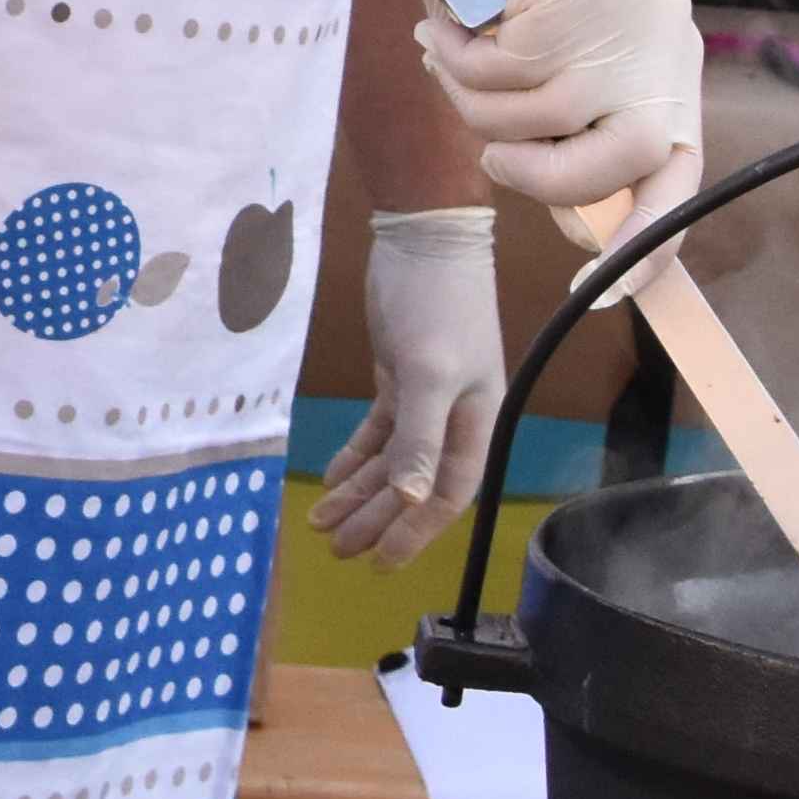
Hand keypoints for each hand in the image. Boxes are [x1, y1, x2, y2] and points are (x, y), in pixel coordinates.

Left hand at [313, 209, 506, 561]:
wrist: (424, 236)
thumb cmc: (437, 304)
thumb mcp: (428, 371)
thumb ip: (421, 436)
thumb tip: (414, 498)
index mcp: (476, 422)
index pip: (447, 494)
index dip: (415, 531)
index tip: (379, 562)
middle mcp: (454, 417)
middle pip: (414, 484)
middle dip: (376, 518)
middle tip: (335, 548)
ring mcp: (426, 398)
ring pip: (392, 461)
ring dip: (360, 493)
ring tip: (323, 524)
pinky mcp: (399, 377)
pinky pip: (380, 431)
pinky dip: (356, 457)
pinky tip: (332, 479)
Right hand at [375, 0, 704, 226]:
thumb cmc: (496, 2)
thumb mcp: (544, 88)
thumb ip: (571, 149)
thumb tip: (584, 228)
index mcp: (666, 67)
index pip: (680, 172)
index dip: (647, 241)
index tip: (603, 292)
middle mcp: (664, 37)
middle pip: (628, 157)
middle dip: (548, 176)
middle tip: (496, 157)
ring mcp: (624, 9)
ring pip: (546, 116)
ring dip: (479, 104)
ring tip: (459, 53)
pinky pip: (502, 74)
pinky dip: (457, 59)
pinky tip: (450, 21)